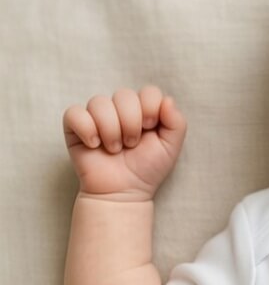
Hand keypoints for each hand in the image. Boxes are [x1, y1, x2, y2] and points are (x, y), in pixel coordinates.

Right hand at [63, 86, 186, 199]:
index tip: (149, 128)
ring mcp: (96, 116)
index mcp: (143, 110)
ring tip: (114, 149)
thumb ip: (176, 122)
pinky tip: (94, 145)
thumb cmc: (146, 170)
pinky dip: (87, 130)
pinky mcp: (75, 126)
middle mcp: (119, 109)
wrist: (123, 192)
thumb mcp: (170, 148)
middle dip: (131, 123)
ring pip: (99, 102)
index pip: (148, 92)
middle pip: (124, 95)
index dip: (150, 108)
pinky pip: (74, 113)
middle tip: (131, 145)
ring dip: (110, 130)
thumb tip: (167, 100)